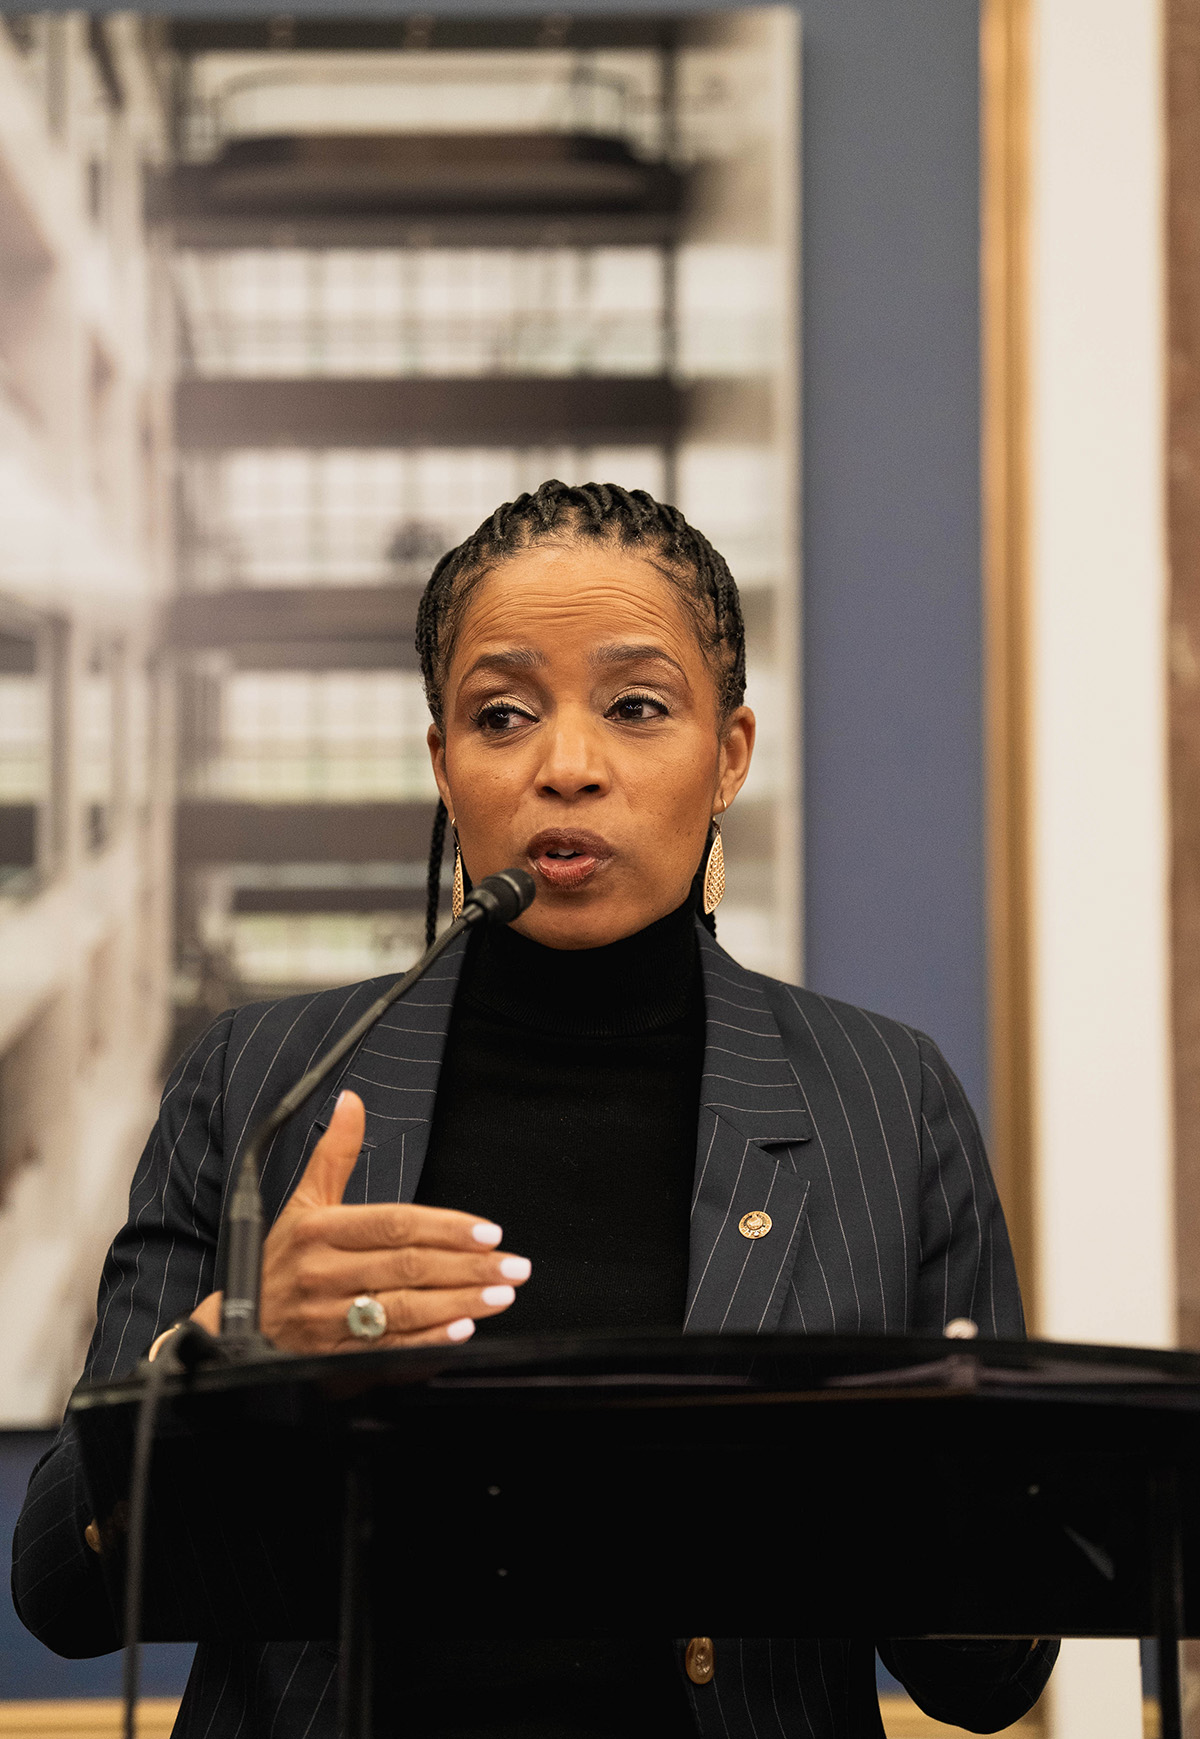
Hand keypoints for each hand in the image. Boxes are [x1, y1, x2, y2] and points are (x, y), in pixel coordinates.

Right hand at [176, 1090, 529, 1354]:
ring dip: (458, 1304)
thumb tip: (352, 1101)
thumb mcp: (303, 1203)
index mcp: (318, 1230)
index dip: (445, 1227)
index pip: (394, 1224)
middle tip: (514, 1266)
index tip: (488, 1232)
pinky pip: (387, 1350)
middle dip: (468, 1267)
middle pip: (406, 1266)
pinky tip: (462, 1333)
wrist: (240, 1327)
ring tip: (500, 1296)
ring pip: (402, 1309)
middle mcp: (321, 1273)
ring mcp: (326, 1318)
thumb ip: (334, 1154)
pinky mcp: (332, 1357)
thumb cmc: (284, 1260)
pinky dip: (427, 1343)